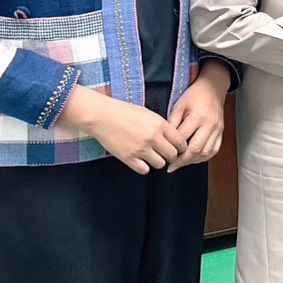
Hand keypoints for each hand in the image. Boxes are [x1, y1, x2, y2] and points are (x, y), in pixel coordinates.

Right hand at [60, 87, 187, 174]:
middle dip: (171, 155)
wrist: (102, 116)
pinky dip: (144, 167)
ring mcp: (141, 149)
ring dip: (158, 161)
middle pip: (172, 155)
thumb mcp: (148, 114)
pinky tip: (141, 160)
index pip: (180, 142)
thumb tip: (172, 137)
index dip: (181, 147)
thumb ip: (161, 126)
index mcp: (160, 125)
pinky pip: (144, 170)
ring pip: (160, 164)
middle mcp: (153, 138)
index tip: (178, 148)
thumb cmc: (124, 112)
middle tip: (166, 154)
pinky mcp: (128, 158)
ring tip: (152, 156)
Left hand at [167, 61, 227, 169]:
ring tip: (182, 163)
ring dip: (193, 161)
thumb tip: (164, 140)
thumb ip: (172, 122)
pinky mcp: (221, 132)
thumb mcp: (179, 105)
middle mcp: (210, 124)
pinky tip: (195, 158)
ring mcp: (217, 129)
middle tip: (172, 166)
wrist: (213, 87)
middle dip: (182, 161)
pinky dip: (204, 157)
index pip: (183, 139)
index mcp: (198, 116)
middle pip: (196, 149)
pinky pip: (214, 150)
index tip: (164, 155)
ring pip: (206, 152)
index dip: (172, 149)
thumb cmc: (195, 95)